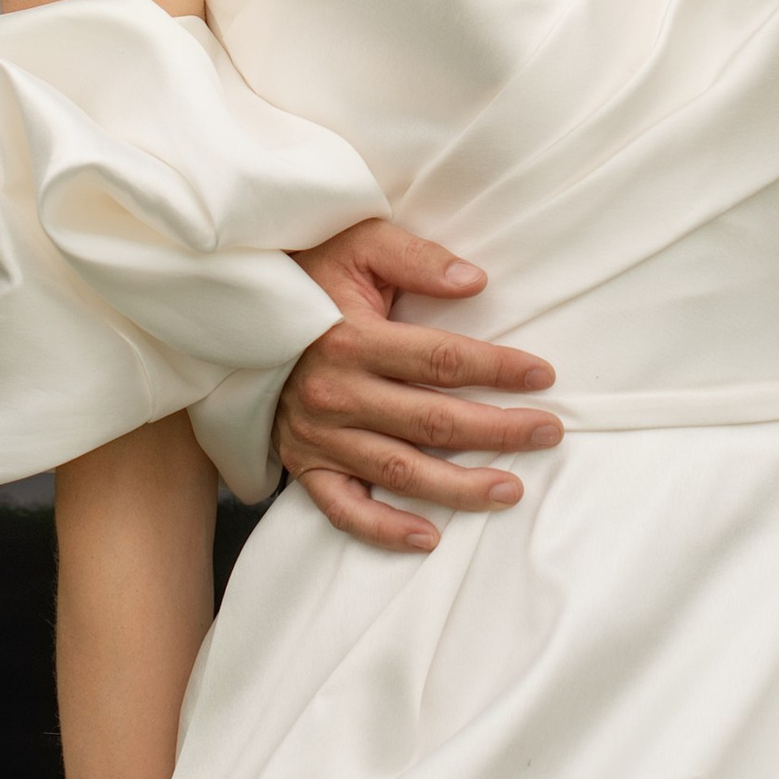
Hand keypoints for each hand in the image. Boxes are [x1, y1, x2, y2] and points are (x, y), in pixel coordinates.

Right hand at [274, 220, 558, 553]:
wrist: (229, 306)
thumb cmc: (308, 269)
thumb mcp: (359, 242)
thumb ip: (417, 258)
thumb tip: (476, 281)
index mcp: (351, 338)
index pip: (441, 360)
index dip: (498, 369)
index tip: (542, 375)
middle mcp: (335, 394)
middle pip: (433, 421)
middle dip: (500, 430)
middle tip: (549, 432)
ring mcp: (317, 435)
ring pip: (400, 472)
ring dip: (460, 487)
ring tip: (511, 489)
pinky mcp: (301, 462)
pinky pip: (343, 509)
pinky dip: (384, 529)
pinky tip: (429, 537)